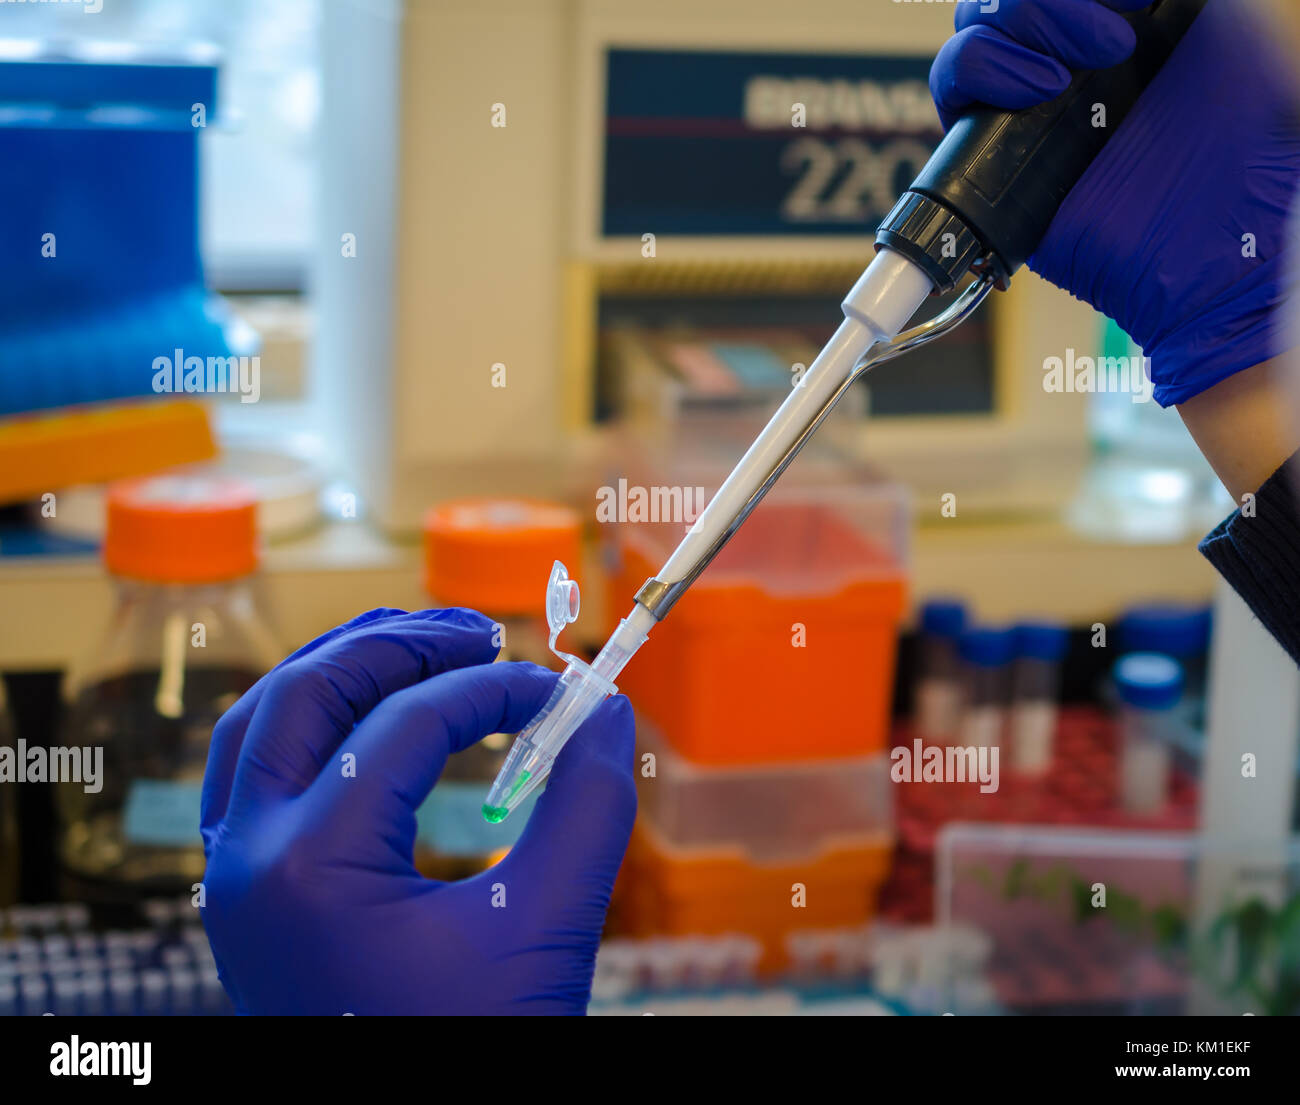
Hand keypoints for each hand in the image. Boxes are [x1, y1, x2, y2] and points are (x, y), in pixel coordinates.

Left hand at [199, 607, 635, 1014]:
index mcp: (310, 869)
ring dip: (342, 671)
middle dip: (395, 647)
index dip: (497, 689)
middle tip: (478, 633)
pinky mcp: (251, 898)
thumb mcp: (545, 935)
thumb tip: (609, 709)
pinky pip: (260, 775)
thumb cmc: (474, 1056)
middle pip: (306, 694)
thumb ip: (587, 811)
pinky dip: (315, 724)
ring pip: (263, 725)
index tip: (564, 690)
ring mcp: (235, 881)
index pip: (408, 725)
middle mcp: (247, 861)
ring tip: (425, 646)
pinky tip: (374, 718)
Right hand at [930, 0, 1299, 405]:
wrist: (1215, 254)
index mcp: (1126, 29)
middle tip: (1114, 41)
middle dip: (1044, 1)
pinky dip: (982, 70)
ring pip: (973, 29)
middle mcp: (1069, 62)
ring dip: (1015, 26)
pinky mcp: (988, 154)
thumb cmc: (1247, 163)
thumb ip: (1189, 9)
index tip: (1140, 0)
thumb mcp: (1236, 42)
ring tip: (1070, 75)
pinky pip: (955, 90)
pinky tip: (1039, 92)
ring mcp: (1026, 107)